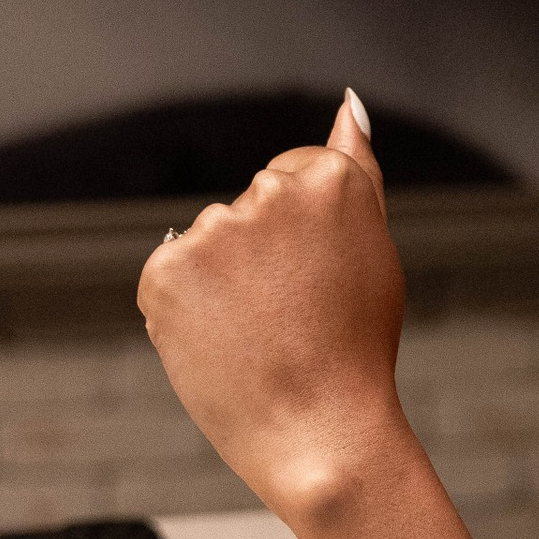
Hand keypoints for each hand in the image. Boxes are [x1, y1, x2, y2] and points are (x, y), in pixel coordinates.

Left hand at [138, 94, 407, 520]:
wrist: (320, 435)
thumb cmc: (356, 349)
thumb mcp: (374, 248)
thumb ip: (357, 165)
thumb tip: (350, 103)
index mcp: (327, 180)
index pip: (295, 174)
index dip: (306, 239)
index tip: (320, 282)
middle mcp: (266, 194)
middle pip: (251, 206)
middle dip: (263, 255)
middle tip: (295, 317)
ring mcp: (210, 232)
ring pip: (210, 242)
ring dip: (225, 281)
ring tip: (262, 336)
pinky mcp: (164, 270)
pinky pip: (172, 274)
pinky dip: (188, 307)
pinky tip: (223, 341)